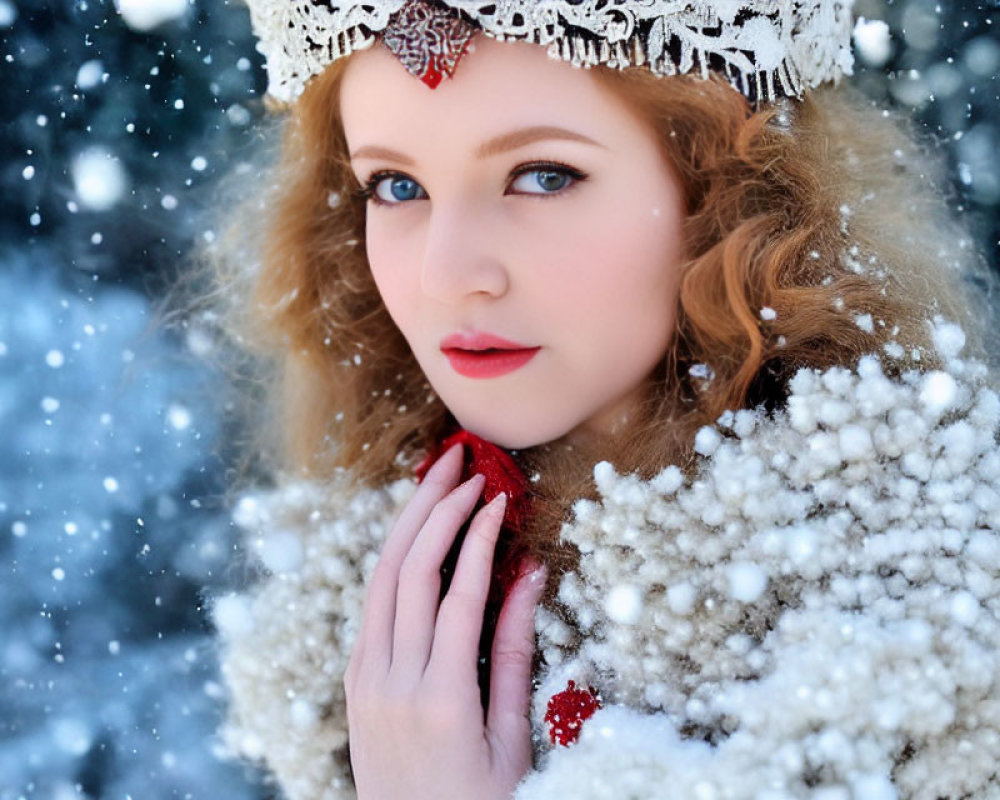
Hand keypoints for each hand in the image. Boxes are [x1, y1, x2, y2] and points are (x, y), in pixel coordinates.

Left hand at [344, 444, 546, 799]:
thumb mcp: (511, 737)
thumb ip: (515, 652)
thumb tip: (530, 575)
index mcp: (441, 699)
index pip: (458, 593)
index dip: (479, 536)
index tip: (499, 495)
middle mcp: (392, 682)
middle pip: (407, 570)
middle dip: (434, 506)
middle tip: (461, 462)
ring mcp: (365, 681)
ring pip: (380, 579)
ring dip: (407, 522)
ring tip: (435, 479)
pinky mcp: (356, 682)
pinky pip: (372, 606)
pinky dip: (394, 561)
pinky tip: (416, 535)